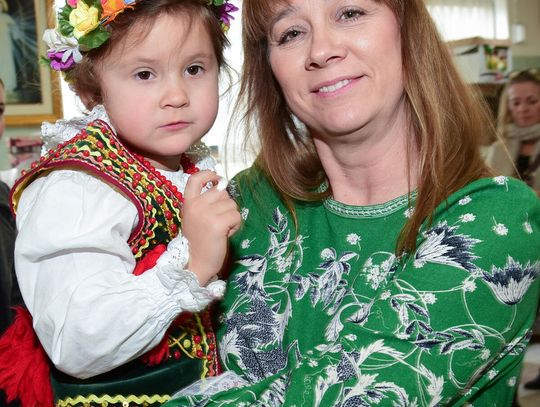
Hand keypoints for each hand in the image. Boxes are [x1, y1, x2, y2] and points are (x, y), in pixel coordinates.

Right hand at [181, 171, 241, 285]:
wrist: (196, 263)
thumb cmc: (199, 241)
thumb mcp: (195, 217)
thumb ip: (205, 202)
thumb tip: (222, 186)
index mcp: (188, 203)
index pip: (195, 179)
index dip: (208, 174)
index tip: (216, 179)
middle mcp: (195, 205)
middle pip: (222, 192)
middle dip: (226, 205)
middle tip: (218, 221)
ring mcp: (206, 214)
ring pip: (232, 204)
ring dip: (231, 216)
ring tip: (221, 229)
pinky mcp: (217, 224)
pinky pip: (236, 215)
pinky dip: (236, 225)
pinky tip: (226, 234)